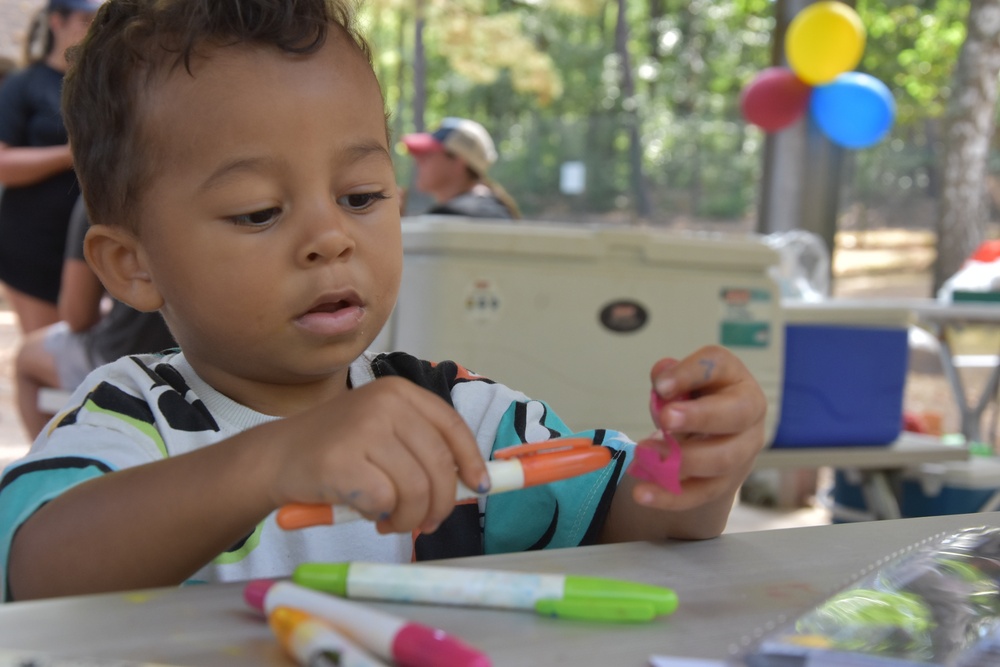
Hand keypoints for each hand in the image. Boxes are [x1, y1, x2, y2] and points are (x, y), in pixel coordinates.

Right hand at [264, 376, 489, 534]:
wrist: (275, 456)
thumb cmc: (337, 449)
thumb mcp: (382, 432)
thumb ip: (422, 449)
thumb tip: (473, 482)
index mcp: (399, 392)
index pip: (452, 427)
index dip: (471, 461)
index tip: (479, 486)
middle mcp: (384, 404)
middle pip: (438, 466)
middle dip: (441, 504)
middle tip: (426, 523)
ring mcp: (362, 430)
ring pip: (416, 490)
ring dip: (409, 517)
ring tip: (391, 520)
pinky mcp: (341, 461)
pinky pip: (384, 502)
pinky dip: (379, 515)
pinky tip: (364, 510)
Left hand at [632, 345, 766, 511]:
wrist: (708, 439)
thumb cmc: (693, 400)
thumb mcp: (680, 383)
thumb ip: (670, 378)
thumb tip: (662, 378)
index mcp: (734, 378)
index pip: (719, 366)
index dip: (691, 373)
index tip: (660, 386)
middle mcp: (749, 412)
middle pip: (735, 415)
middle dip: (700, 417)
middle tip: (665, 418)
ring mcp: (744, 450)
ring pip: (722, 459)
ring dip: (682, 460)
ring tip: (644, 455)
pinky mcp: (728, 482)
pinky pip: (703, 493)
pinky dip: (672, 496)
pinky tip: (644, 493)